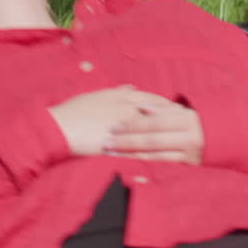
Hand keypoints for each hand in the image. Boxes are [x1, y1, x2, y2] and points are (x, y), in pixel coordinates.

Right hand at [47, 85, 177, 156]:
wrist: (58, 128)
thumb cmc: (74, 111)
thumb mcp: (96, 96)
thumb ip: (116, 92)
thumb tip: (131, 87)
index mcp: (121, 97)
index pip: (151, 99)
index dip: (167, 105)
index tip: (179, 109)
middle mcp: (126, 110)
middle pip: (157, 114)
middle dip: (174, 119)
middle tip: (189, 124)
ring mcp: (124, 129)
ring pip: (152, 133)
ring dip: (169, 138)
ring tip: (183, 143)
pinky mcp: (118, 146)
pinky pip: (141, 151)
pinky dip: (155, 155)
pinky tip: (166, 160)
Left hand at [105, 104, 204, 164]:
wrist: (230, 138)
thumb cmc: (202, 120)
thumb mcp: (186, 110)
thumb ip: (164, 109)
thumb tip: (140, 106)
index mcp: (187, 120)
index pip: (154, 123)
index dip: (133, 124)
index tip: (113, 126)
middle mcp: (189, 137)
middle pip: (151, 139)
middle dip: (127, 141)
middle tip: (107, 141)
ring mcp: (189, 153)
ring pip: (154, 153)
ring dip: (131, 153)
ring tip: (112, 152)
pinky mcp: (189, 164)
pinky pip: (161, 161)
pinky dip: (143, 159)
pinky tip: (129, 158)